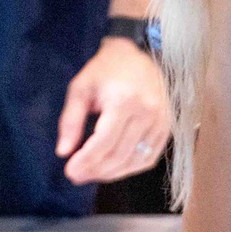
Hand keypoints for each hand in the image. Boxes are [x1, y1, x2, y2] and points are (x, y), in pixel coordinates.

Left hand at [58, 37, 171, 184]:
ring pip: (135, 161)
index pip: (104, 142)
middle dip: (95, 171)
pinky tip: (113, 169)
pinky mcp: (167, 128)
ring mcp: (161, 122)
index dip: (86, 162)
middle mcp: (147, 113)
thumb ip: (70, 120)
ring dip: (111, 174)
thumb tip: (63, 152)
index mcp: (124, 100)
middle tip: (76, 175)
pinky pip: (149, 158)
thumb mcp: (80, 88)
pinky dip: (130, 168)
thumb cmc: (105, 71)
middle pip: (119, 155)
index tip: (69, 171)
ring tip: (91, 174)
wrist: (138, 55)